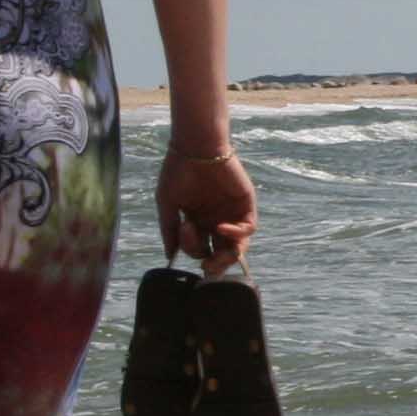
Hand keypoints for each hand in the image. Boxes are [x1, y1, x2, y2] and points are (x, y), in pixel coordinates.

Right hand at [158, 141, 258, 270]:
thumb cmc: (177, 171)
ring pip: (238, 245)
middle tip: (208, 267)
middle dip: (216, 264)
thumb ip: (169, 229)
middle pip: (221, 252)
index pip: (200, 248)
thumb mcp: (167, 203)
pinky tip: (221, 228)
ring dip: (230, 256)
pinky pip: (249, 227)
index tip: (184, 231)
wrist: (194, 148)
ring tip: (219, 257)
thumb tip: (169, 256)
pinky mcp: (245, 204)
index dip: (192, 248)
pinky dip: (238, 233)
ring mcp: (232, 213)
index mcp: (198, 222)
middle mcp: (215, 221)